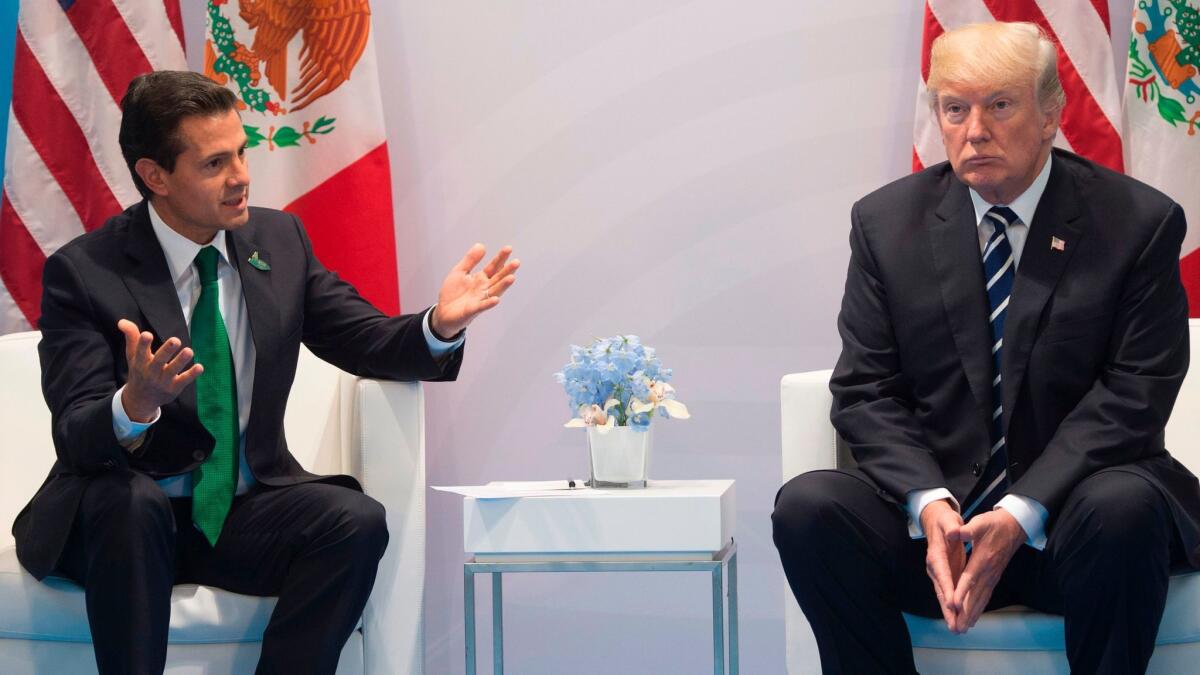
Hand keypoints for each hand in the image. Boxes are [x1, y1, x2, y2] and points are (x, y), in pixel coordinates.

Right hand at [117, 319, 202, 421]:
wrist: (140, 399)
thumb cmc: (138, 371)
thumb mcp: (133, 355)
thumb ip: (131, 336)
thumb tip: (122, 321)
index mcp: (140, 362)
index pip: (140, 351)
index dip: (143, 343)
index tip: (147, 334)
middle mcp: (151, 371)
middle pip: (159, 360)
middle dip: (167, 350)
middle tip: (176, 340)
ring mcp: (163, 381)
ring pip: (173, 370)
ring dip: (181, 360)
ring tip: (189, 351)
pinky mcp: (174, 388)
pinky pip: (184, 381)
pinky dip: (192, 374)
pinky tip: (200, 367)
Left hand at [430, 244, 518, 337]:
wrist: (442, 312)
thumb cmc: (452, 293)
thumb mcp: (459, 272)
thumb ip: (470, 260)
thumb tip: (481, 245)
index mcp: (480, 279)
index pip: (493, 267)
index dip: (500, 258)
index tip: (508, 249)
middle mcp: (484, 288)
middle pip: (498, 278)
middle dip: (507, 271)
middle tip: (516, 262)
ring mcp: (480, 299)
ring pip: (494, 291)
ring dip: (503, 286)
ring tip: (511, 278)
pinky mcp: (473, 310)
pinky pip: (482, 306)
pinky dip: (489, 303)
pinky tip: (496, 299)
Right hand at [921, 499, 966, 631]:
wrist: (936, 522)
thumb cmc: (944, 521)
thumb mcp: (948, 520)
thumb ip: (951, 526)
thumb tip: (954, 532)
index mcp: (936, 554)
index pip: (942, 573)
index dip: (947, 588)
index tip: (952, 603)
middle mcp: (934, 567)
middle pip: (941, 591)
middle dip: (947, 609)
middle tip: (954, 625)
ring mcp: (938, 573)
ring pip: (944, 595)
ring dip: (950, 612)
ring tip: (956, 628)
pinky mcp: (944, 576)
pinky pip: (949, 593)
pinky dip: (953, 606)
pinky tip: (959, 617)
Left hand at [948, 509, 1024, 632]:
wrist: (1014, 526)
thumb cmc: (994, 524)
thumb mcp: (979, 523)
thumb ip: (967, 530)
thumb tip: (954, 532)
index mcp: (983, 559)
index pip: (969, 578)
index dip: (961, 591)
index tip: (953, 605)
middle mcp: (989, 571)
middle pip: (975, 595)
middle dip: (966, 612)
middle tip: (957, 628)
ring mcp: (992, 576)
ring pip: (981, 599)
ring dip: (972, 614)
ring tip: (963, 629)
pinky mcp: (994, 578)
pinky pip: (986, 596)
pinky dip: (979, 608)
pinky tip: (973, 618)